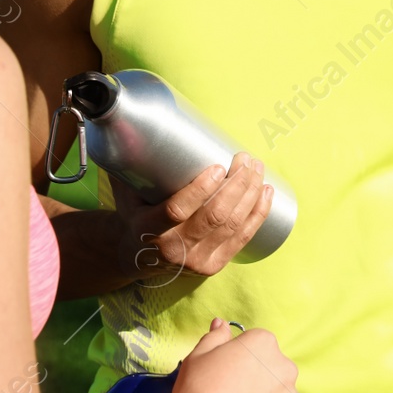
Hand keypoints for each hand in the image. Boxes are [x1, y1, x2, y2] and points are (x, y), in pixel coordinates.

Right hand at [110, 152, 273, 279]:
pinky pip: (242, 238)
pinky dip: (259, 213)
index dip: (200, 189)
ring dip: (250, 194)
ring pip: (232, 225)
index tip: (219, 166)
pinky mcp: (214, 266)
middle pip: (214, 216)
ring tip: (257, 168)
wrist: (136, 256)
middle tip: (245, 159)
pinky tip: (266, 192)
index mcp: (148, 229)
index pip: (176, 211)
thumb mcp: (126, 193)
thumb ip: (130, 164)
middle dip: (237, 184)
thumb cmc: (134, 213)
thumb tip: (133, 126)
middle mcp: (174, 250)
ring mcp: (196, 261)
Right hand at [169, 318, 299, 392]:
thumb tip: (222, 324)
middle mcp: (285, 366)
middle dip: (255, 375)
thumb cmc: (198, 391)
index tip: (224, 371)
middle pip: (270, 366)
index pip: (255, 343)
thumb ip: (215, 336)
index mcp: (263, 342)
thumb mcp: (198, 355)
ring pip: (277, 392)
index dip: (237, 357)